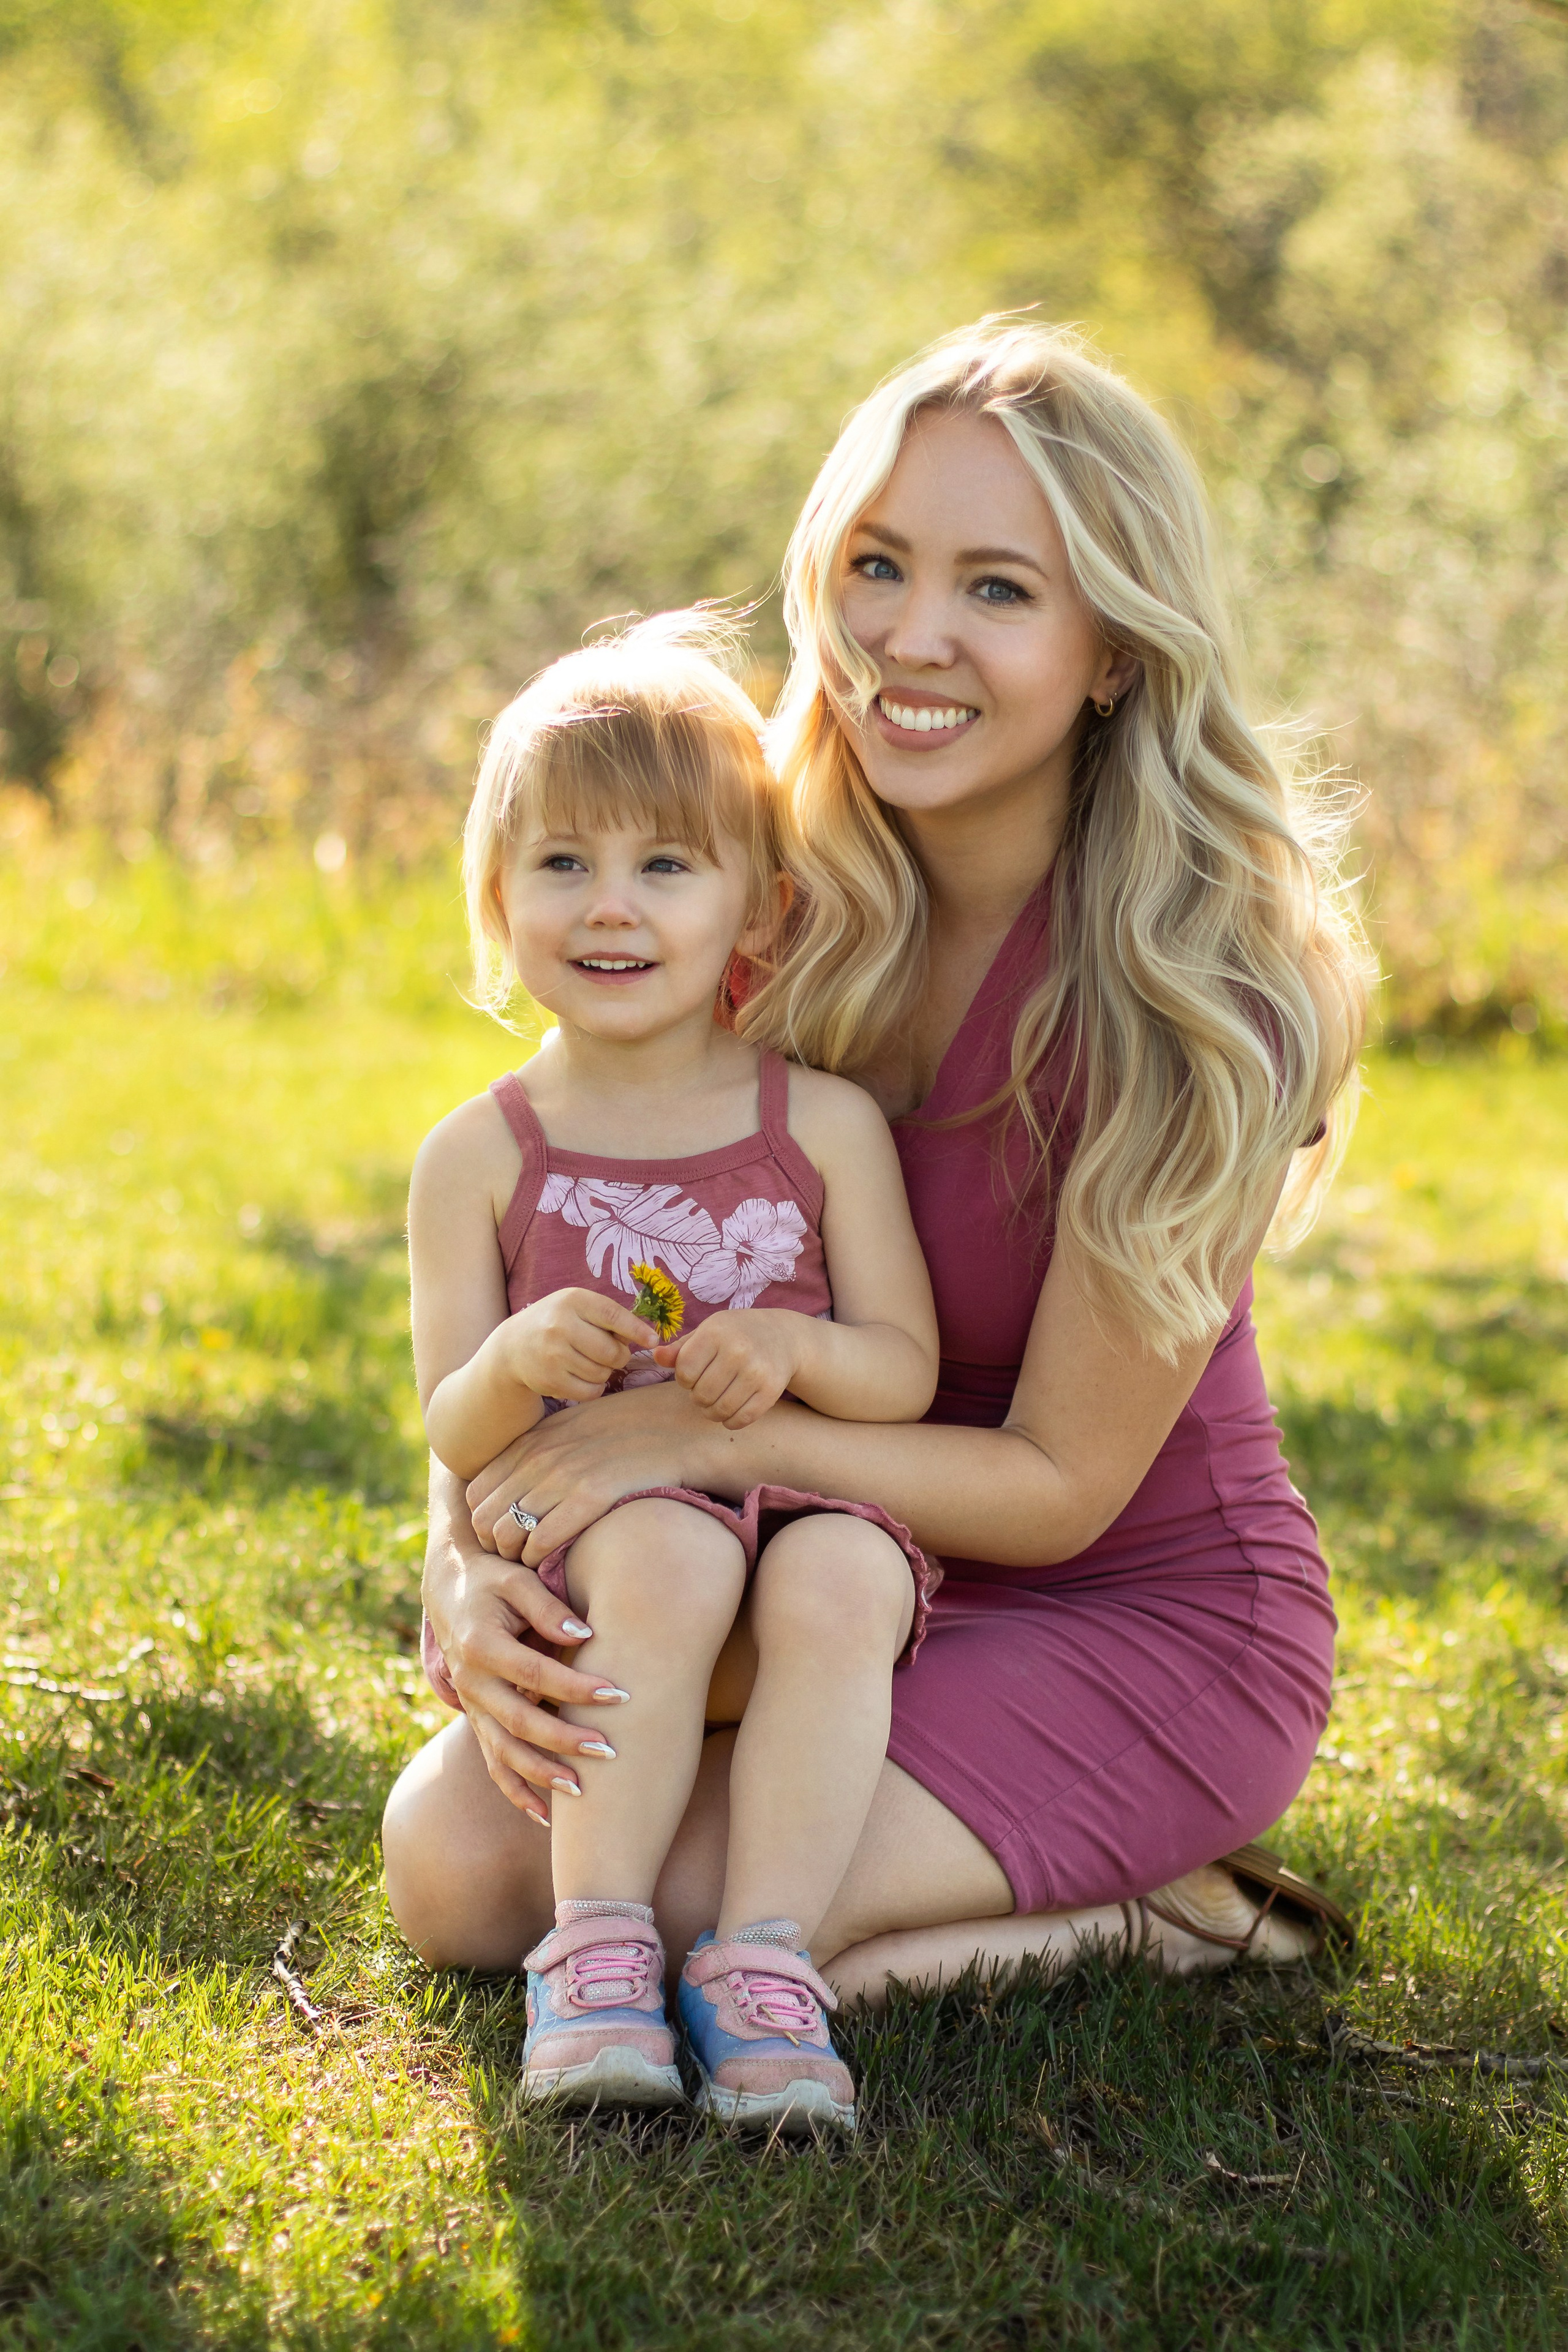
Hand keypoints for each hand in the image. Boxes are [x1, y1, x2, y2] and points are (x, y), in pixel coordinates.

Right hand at [423, 1467, 632, 1820]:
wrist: (448, 1586)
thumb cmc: (492, 1578)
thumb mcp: (517, 1579)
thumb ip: (549, 1608)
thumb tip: (587, 1635)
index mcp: (482, 1645)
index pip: (536, 1674)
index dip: (576, 1687)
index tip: (620, 1693)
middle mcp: (472, 1682)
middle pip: (520, 1721)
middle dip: (565, 1739)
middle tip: (610, 1750)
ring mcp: (471, 1705)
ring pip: (504, 1752)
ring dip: (542, 1774)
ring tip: (582, 1792)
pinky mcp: (477, 1719)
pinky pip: (493, 1763)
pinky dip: (517, 1792)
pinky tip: (546, 1817)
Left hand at [466, 1379, 730, 1564]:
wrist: (680, 1427)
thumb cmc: (631, 1434)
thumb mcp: (576, 1430)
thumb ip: (543, 1451)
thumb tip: (518, 1484)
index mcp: (533, 1440)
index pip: (476, 1492)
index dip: (483, 1521)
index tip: (505, 1536)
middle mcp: (540, 1456)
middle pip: (485, 1518)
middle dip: (494, 1545)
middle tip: (518, 1558)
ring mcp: (564, 1475)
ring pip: (507, 1534)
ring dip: (514, 1557)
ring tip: (536, 1564)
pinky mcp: (591, 1495)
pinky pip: (541, 1541)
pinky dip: (539, 1560)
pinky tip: (555, 1563)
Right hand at [505, 1287, 660, 1401]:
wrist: (513, 1346)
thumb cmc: (555, 1322)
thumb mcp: (577, 1307)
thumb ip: (607, 1316)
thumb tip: (645, 1336)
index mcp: (573, 1301)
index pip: (613, 1316)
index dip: (637, 1330)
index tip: (653, 1340)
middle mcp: (561, 1326)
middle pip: (612, 1352)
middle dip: (620, 1356)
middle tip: (612, 1354)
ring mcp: (553, 1355)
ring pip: (602, 1374)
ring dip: (604, 1372)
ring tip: (589, 1362)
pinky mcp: (550, 1380)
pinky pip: (590, 1392)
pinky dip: (594, 1388)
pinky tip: (583, 1377)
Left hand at [653, 1309, 800, 1428]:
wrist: (783, 1337)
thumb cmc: (736, 1334)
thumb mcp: (708, 1331)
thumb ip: (680, 1348)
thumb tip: (655, 1355)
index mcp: (716, 1332)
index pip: (684, 1372)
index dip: (684, 1379)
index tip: (695, 1373)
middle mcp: (738, 1350)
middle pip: (700, 1394)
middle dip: (698, 1396)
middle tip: (707, 1388)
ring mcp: (757, 1372)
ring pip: (719, 1410)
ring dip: (712, 1411)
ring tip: (717, 1399)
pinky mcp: (771, 1391)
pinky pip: (741, 1420)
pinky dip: (731, 1421)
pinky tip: (732, 1409)